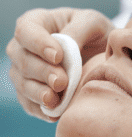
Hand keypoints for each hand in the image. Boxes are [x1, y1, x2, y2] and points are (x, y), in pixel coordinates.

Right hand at [6, 7, 113, 121]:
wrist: (105, 57)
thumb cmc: (98, 34)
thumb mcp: (95, 23)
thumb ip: (79, 29)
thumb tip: (63, 48)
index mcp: (38, 22)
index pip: (26, 30)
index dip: (37, 44)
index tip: (58, 57)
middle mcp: (26, 47)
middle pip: (21, 59)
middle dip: (41, 72)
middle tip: (61, 82)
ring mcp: (27, 72)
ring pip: (22, 84)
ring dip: (37, 93)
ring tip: (53, 99)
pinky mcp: (34, 94)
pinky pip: (29, 104)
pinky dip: (40, 109)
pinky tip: (53, 114)